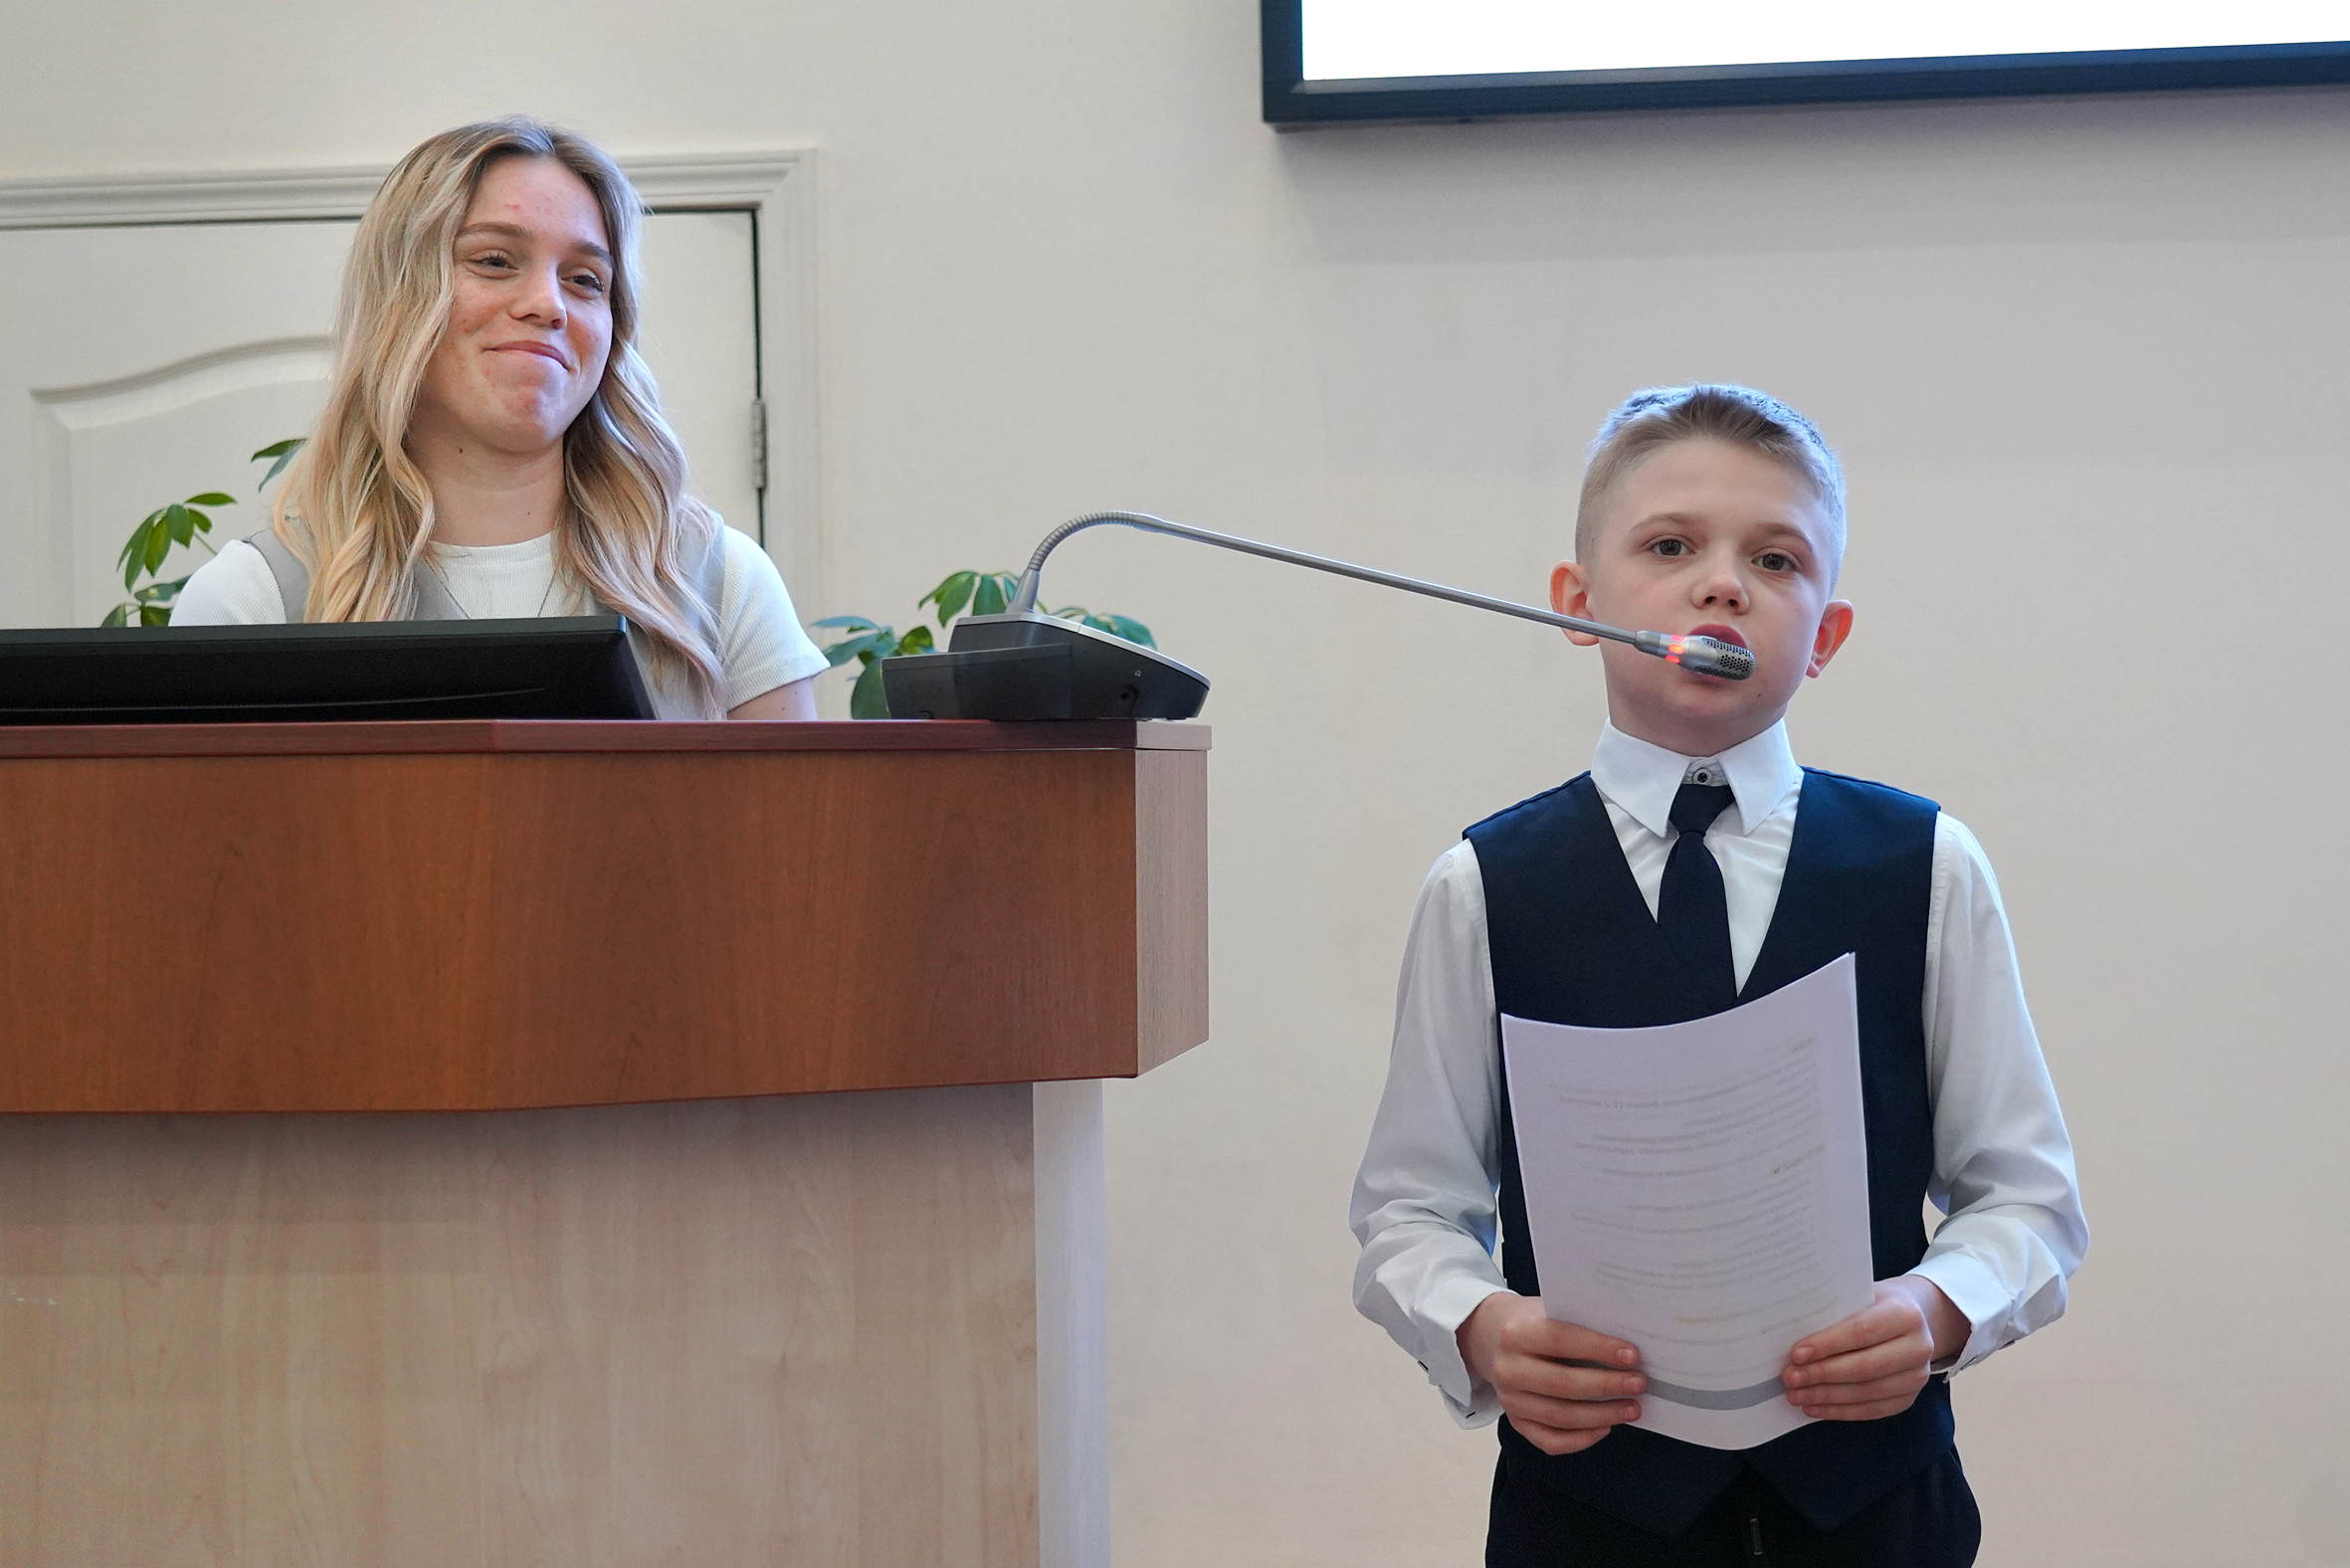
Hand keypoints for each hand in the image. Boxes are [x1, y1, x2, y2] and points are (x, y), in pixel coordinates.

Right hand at [1457, 1292, 1644, 1455]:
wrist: (1491, 1338)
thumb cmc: (1534, 1322)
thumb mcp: (1549, 1310)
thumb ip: (1580, 1324)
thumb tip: (1628, 1348)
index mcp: (1516, 1333)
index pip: (1561, 1340)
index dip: (1599, 1349)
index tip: (1633, 1356)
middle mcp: (1508, 1369)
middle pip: (1562, 1383)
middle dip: (1606, 1385)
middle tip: (1639, 1384)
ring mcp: (1509, 1400)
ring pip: (1560, 1416)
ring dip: (1602, 1415)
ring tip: (1632, 1408)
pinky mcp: (1516, 1423)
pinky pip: (1552, 1441)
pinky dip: (1582, 1439)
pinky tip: (1605, 1427)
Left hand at [1781, 1275, 1967, 1421]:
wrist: (1914, 1317)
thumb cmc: (1873, 1304)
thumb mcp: (1858, 1295)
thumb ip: (1834, 1311)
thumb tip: (1790, 1336)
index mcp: (1905, 1314)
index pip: (1862, 1332)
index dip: (1828, 1345)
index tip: (1796, 1354)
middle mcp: (1919, 1346)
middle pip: (1866, 1367)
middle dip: (1823, 1375)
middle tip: (1791, 1378)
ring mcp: (1917, 1376)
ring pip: (1868, 1392)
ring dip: (1827, 1396)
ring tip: (1796, 1396)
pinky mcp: (1909, 1398)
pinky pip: (1872, 1410)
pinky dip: (1840, 1411)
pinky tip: (1815, 1407)